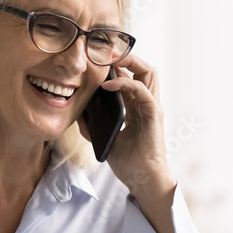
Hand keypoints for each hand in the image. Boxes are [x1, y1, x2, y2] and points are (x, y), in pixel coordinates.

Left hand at [77, 54, 172, 196]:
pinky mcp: (153, 114)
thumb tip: (78, 114)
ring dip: (130, 62)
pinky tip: (107, 85)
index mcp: (138, 108)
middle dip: (126, 56)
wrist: (143, 180)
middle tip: (105, 52)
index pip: (132, 76)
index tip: (99, 59)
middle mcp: (147, 103)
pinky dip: (125, 83)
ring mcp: (152, 107)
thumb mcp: (107, 139)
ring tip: (110, 60)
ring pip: (149, 72)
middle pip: (144, 68)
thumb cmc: (129, 163)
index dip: (119, 65)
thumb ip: (94, 126)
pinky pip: (142, 90)